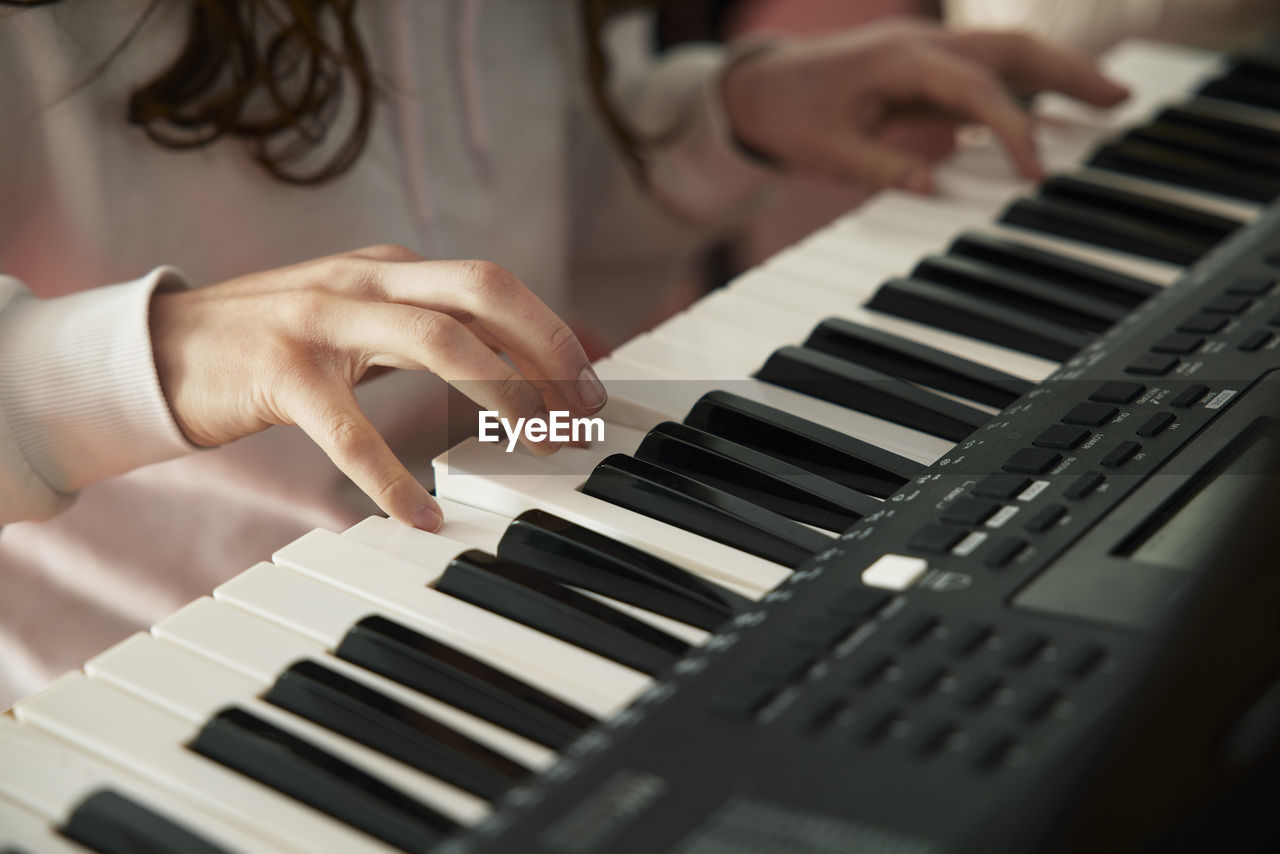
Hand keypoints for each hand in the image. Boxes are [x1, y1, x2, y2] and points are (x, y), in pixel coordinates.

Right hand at [149, 244, 605, 530]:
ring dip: (505, 393)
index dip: (549, 332)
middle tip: (581, 410)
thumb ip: (420, 332)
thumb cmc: (269, 346)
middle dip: (546, 347)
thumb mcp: (355, 323)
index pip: (491, 285)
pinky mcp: (281, 373)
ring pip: (440, 341)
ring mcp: (322, 321)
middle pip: (483, 292)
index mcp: (388, 271)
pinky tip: (424, 516)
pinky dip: (394, 478)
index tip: (589, 386)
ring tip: (539, 446)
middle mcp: (364, 282)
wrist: (158, 350)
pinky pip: (352, 431)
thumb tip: (509, 369)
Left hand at [720, 20, 1129, 192]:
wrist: (758, 87)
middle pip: (1012, 48)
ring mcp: (927, 50)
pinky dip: (1027, 83)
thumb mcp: (825, 151)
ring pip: (1007, 51)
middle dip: (1069, 71)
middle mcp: (922, 44)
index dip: (1013, 128)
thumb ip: (880, 167)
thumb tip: (933, 188)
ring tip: (1106, 99)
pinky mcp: (926, 66)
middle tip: (1118, 103)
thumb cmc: (788, 116)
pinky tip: (1053, 107)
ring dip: (1058, 71)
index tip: (1036, 172)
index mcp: (900, 59)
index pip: (977, 88)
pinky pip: (988, 68)